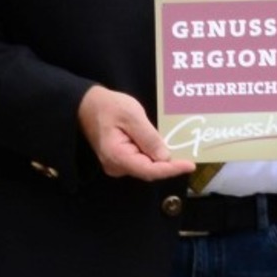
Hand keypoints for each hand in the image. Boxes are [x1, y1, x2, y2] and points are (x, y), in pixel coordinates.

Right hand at [77, 85, 195, 181]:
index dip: (172, 169)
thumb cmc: (108, 107)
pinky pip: (141, 161)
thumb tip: (165, 157)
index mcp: (118, 156)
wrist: (86, 105)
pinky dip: (154, 155)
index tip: (190, 165)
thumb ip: (149, 137)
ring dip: (162, 160)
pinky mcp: (121, 160)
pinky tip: (164, 146)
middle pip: (149, 171)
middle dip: (169, 164)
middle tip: (189, 155)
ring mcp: (118, 165)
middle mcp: (117, 166)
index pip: (150, 171)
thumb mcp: (132, 116)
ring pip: (146, 167)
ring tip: (179, 150)